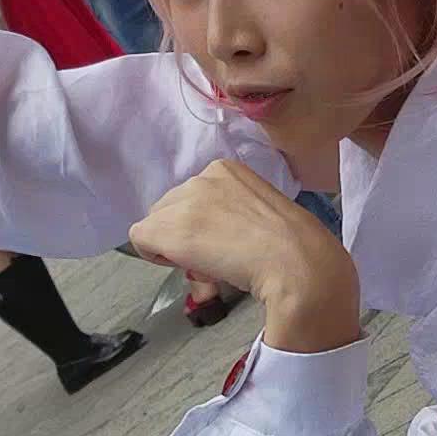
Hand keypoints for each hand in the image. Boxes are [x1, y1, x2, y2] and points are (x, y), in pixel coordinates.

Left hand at [130, 159, 360, 350]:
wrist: (295, 262)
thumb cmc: (293, 247)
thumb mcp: (262, 214)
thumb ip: (233, 214)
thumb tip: (214, 239)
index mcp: (227, 169)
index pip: (194, 197)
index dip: (202, 225)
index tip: (225, 244)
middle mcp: (201, 177)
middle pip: (170, 208)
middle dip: (185, 235)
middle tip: (215, 259)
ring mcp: (183, 200)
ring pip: (157, 225)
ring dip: (174, 248)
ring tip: (208, 265)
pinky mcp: (167, 226)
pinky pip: (140, 239)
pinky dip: (155, 256)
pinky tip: (188, 266)